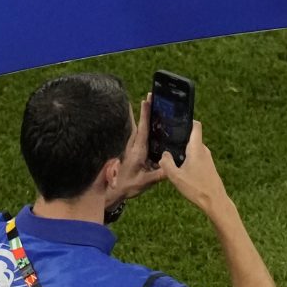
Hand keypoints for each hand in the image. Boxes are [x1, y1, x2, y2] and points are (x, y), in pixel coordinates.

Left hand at [105, 95, 165, 209]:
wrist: (113, 191)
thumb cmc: (128, 186)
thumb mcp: (145, 182)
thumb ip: (159, 174)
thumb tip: (172, 168)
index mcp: (138, 150)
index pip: (143, 129)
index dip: (145, 114)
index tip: (146, 100)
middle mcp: (133, 146)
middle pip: (140, 123)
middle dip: (145, 109)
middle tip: (150, 95)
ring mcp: (130, 147)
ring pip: (137, 127)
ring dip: (143, 115)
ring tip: (150, 103)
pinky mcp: (130, 150)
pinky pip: (136, 134)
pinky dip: (141, 125)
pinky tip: (148, 122)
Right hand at [160, 120, 228, 212]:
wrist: (215, 201)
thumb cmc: (196, 188)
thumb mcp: (175, 176)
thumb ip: (166, 163)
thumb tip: (163, 154)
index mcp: (196, 148)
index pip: (196, 126)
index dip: (188, 120)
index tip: (176, 120)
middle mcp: (204, 150)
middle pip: (192, 137)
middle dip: (180, 136)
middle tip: (166, 138)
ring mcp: (207, 158)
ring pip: (193, 148)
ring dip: (183, 149)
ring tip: (169, 152)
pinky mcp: (208, 166)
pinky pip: (196, 156)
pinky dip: (187, 157)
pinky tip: (179, 166)